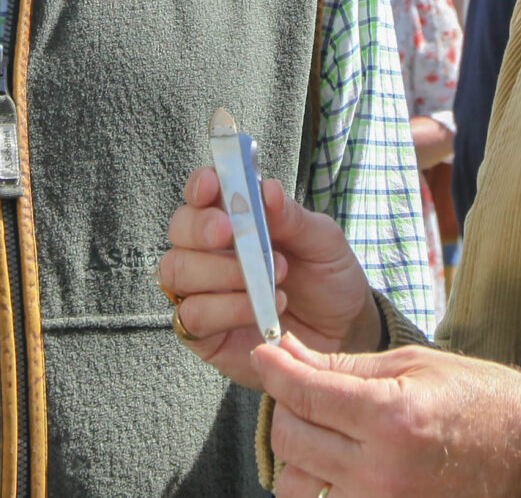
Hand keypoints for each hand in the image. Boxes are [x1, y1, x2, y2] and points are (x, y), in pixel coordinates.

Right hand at [157, 164, 378, 388]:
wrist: (343, 334)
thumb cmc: (328, 279)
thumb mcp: (323, 242)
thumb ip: (292, 217)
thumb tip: (267, 190)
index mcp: (234, 218)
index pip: (201, 193)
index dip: (200, 185)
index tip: (212, 185)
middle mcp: (209, 252)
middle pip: (179, 229)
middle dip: (200, 227)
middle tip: (230, 232)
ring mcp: (203, 293)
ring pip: (177, 271)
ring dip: (221, 270)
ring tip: (273, 277)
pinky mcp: (204, 333)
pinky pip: (192, 316)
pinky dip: (227, 309)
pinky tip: (263, 309)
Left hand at [256, 338, 520, 497]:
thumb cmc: (482, 401)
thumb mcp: (416, 365)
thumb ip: (346, 365)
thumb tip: (288, 353)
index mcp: (390, 417)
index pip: (304, 392)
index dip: (274, 368)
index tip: (265, 353)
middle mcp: (380, 471)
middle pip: (290, 438)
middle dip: (287, 406)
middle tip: (304, 388)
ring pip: (296, 486)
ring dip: (299, 454)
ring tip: (325, 432)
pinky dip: (320, 487)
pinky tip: (338, 464)